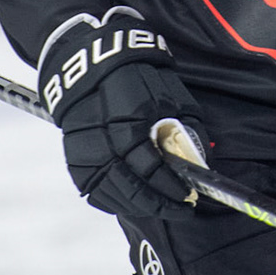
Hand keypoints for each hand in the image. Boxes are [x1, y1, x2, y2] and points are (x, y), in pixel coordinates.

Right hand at [41, 15, 202, 220]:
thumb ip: (187, 129)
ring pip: (112, 196)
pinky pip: (94, 193)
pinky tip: (134, 201)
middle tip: (180, 210)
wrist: (92, 64)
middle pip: (131, 190)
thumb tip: (201, 163)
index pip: (152, 170)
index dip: (172, 189)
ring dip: (139, 207)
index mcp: (128, 123)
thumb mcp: (171, 95)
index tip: (189, 197)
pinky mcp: (74, 159)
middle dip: (159, 206)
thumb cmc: (139, 77)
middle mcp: (102, 142)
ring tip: (160, 207)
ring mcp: (84, 153)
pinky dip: (116, 201)